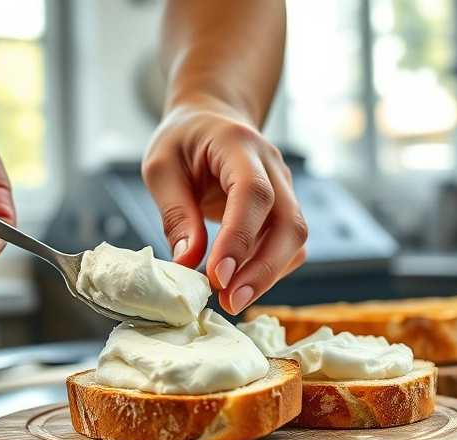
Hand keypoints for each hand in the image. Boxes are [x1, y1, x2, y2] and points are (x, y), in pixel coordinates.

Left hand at [142, 99, 307, 314]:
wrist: (210, 120)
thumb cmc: (183, 141)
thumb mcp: (161, 168)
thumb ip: (176, 213)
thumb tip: (188, 263)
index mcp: (239, 145)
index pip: (253, 193)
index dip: (239, 238)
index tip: (217, 277)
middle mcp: (273, 166)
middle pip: (289, 223)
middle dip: (263, 269)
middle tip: (230, 302)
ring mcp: (285, 188)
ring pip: (295, 239)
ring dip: (268, 275)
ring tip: (231, 300)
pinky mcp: (284, 209)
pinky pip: (288, 246)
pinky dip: (268, 269)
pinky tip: (241, 283)